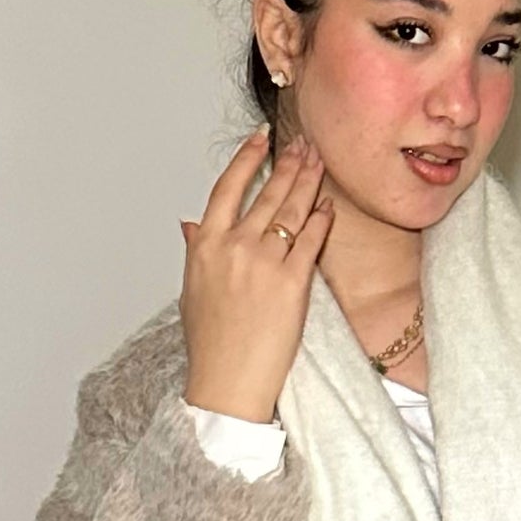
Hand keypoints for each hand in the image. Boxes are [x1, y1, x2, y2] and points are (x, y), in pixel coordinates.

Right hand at [180, 128, 333, 420]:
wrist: (226, 382)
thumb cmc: (210, 343)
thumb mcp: (191, 290)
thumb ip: (196, 250)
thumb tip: (191, 225)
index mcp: (205, 244)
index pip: (228, 186)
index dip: (247, 158)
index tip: (262, 138)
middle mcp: (234, 247)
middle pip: (267, 192)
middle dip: (289, 163)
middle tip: (305, 144)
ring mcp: (264, 263)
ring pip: (292, 210)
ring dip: (308, 181)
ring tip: (320, 161)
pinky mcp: (293, 283)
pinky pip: (312, 240)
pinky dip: (322, 220)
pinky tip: (329, 205)